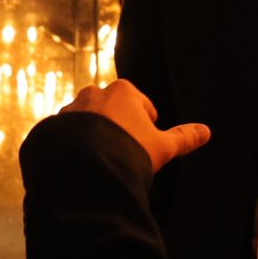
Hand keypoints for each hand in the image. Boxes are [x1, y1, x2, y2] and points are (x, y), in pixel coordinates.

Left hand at [58, 80, 210, 174]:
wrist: (85, 167)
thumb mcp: (162, 147)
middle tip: (122, 151)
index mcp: (123, 91)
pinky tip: (80, 163)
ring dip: (92, 135)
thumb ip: (183, 137)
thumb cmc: (129, 151)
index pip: (140, 102)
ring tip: (100, 159)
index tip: (144, 141)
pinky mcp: (51, 126)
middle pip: (111, 109)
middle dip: (116, 126)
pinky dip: (71, 145)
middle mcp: (94, 94)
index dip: (146, 123)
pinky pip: (64, 135)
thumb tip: (206, 131)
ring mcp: (70, 109)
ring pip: (86, 121)